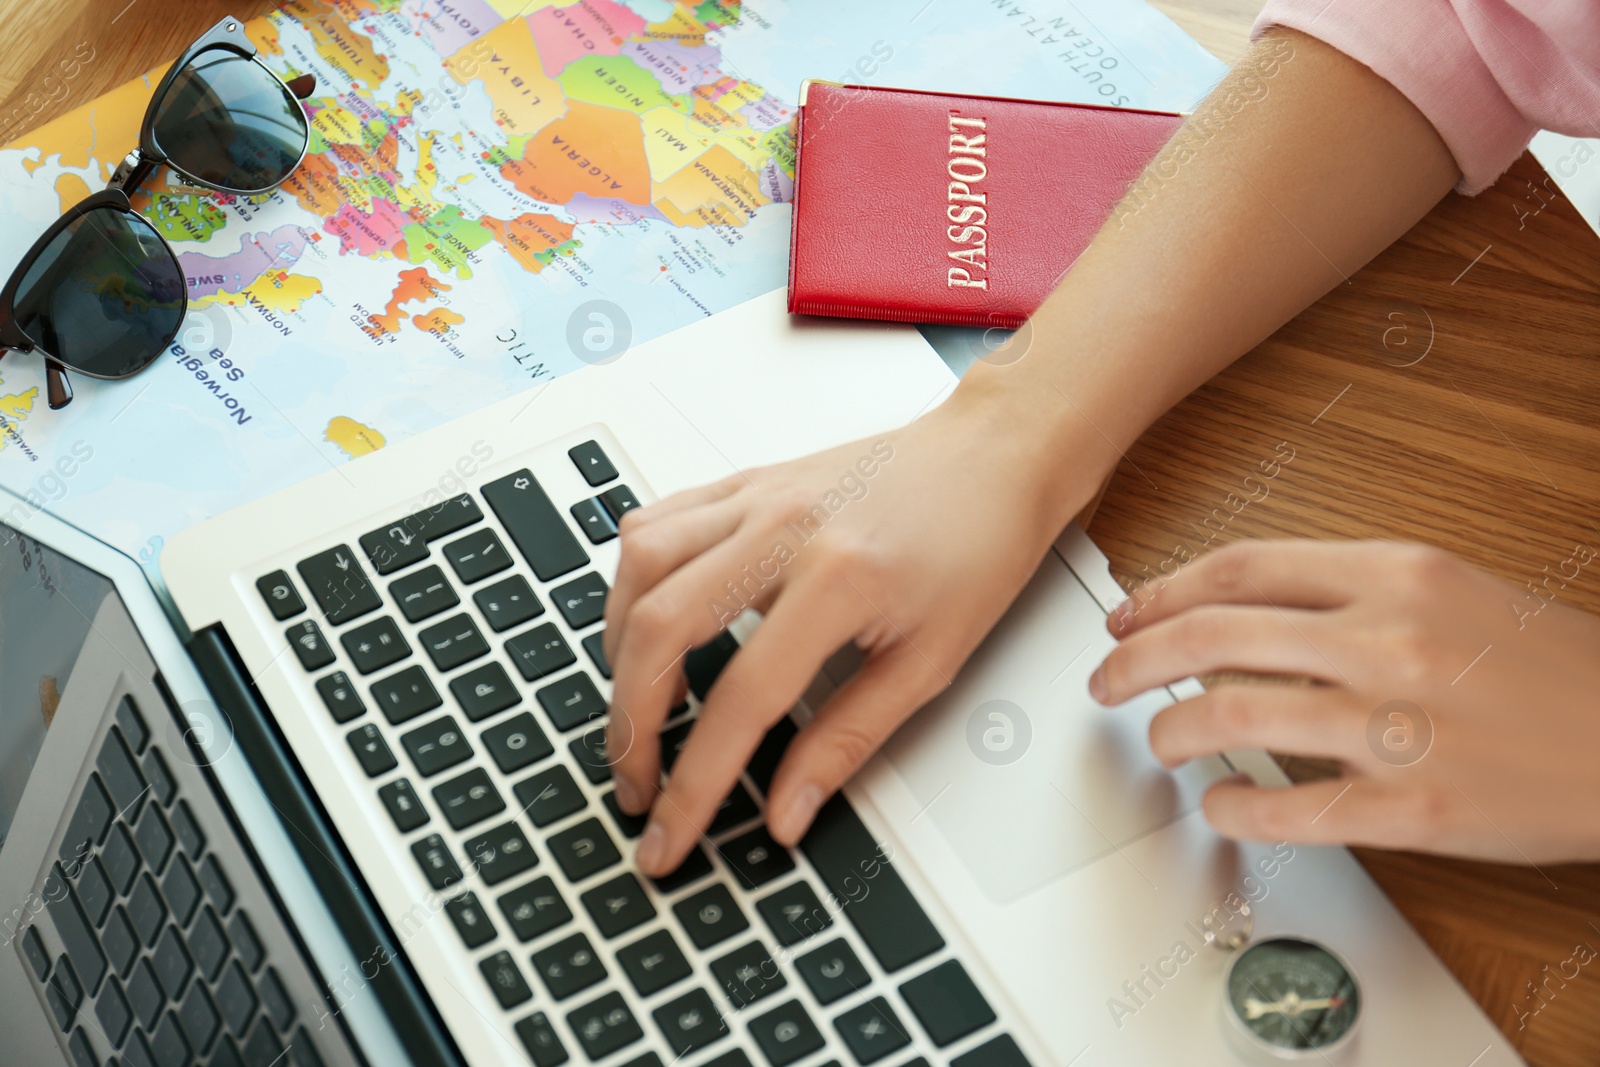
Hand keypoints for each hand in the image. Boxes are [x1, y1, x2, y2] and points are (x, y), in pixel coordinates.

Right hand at [602, 393, 1092, 876]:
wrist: (993, 457)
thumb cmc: (978, 545)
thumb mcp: (930, 662)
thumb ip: (847, 740)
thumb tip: (786, 811)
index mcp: (838, 580)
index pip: (740, 702)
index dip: (694, 784)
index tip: (671, 834)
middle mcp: (782, 529)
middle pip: (658, 630)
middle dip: (630, 726)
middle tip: (638, 784)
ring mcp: (756, 497)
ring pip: (638, 566)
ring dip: (618, 647)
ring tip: (641, 705)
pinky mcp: (745, 482)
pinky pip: (654, 520)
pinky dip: (633, 578)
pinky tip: (650, 620)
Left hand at [1090, 540, 1599, 863]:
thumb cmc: (1549, 667)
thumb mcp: (1450, 589)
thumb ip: (1346, 591)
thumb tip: (1240, 612)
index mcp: (1395, 573)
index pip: (1238, 569)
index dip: (1162, 594)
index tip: (1127, 617)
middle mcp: (1387, 640)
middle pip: (1212, 637)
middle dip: (1135, 660)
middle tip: (1106, 681)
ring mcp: (1397, 726)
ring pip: (1231, 716)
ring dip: (1171, 731)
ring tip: (1160, 741)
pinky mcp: (1412, 809)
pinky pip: (1286, 809)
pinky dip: (1231, 808)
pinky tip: (1220, 805)